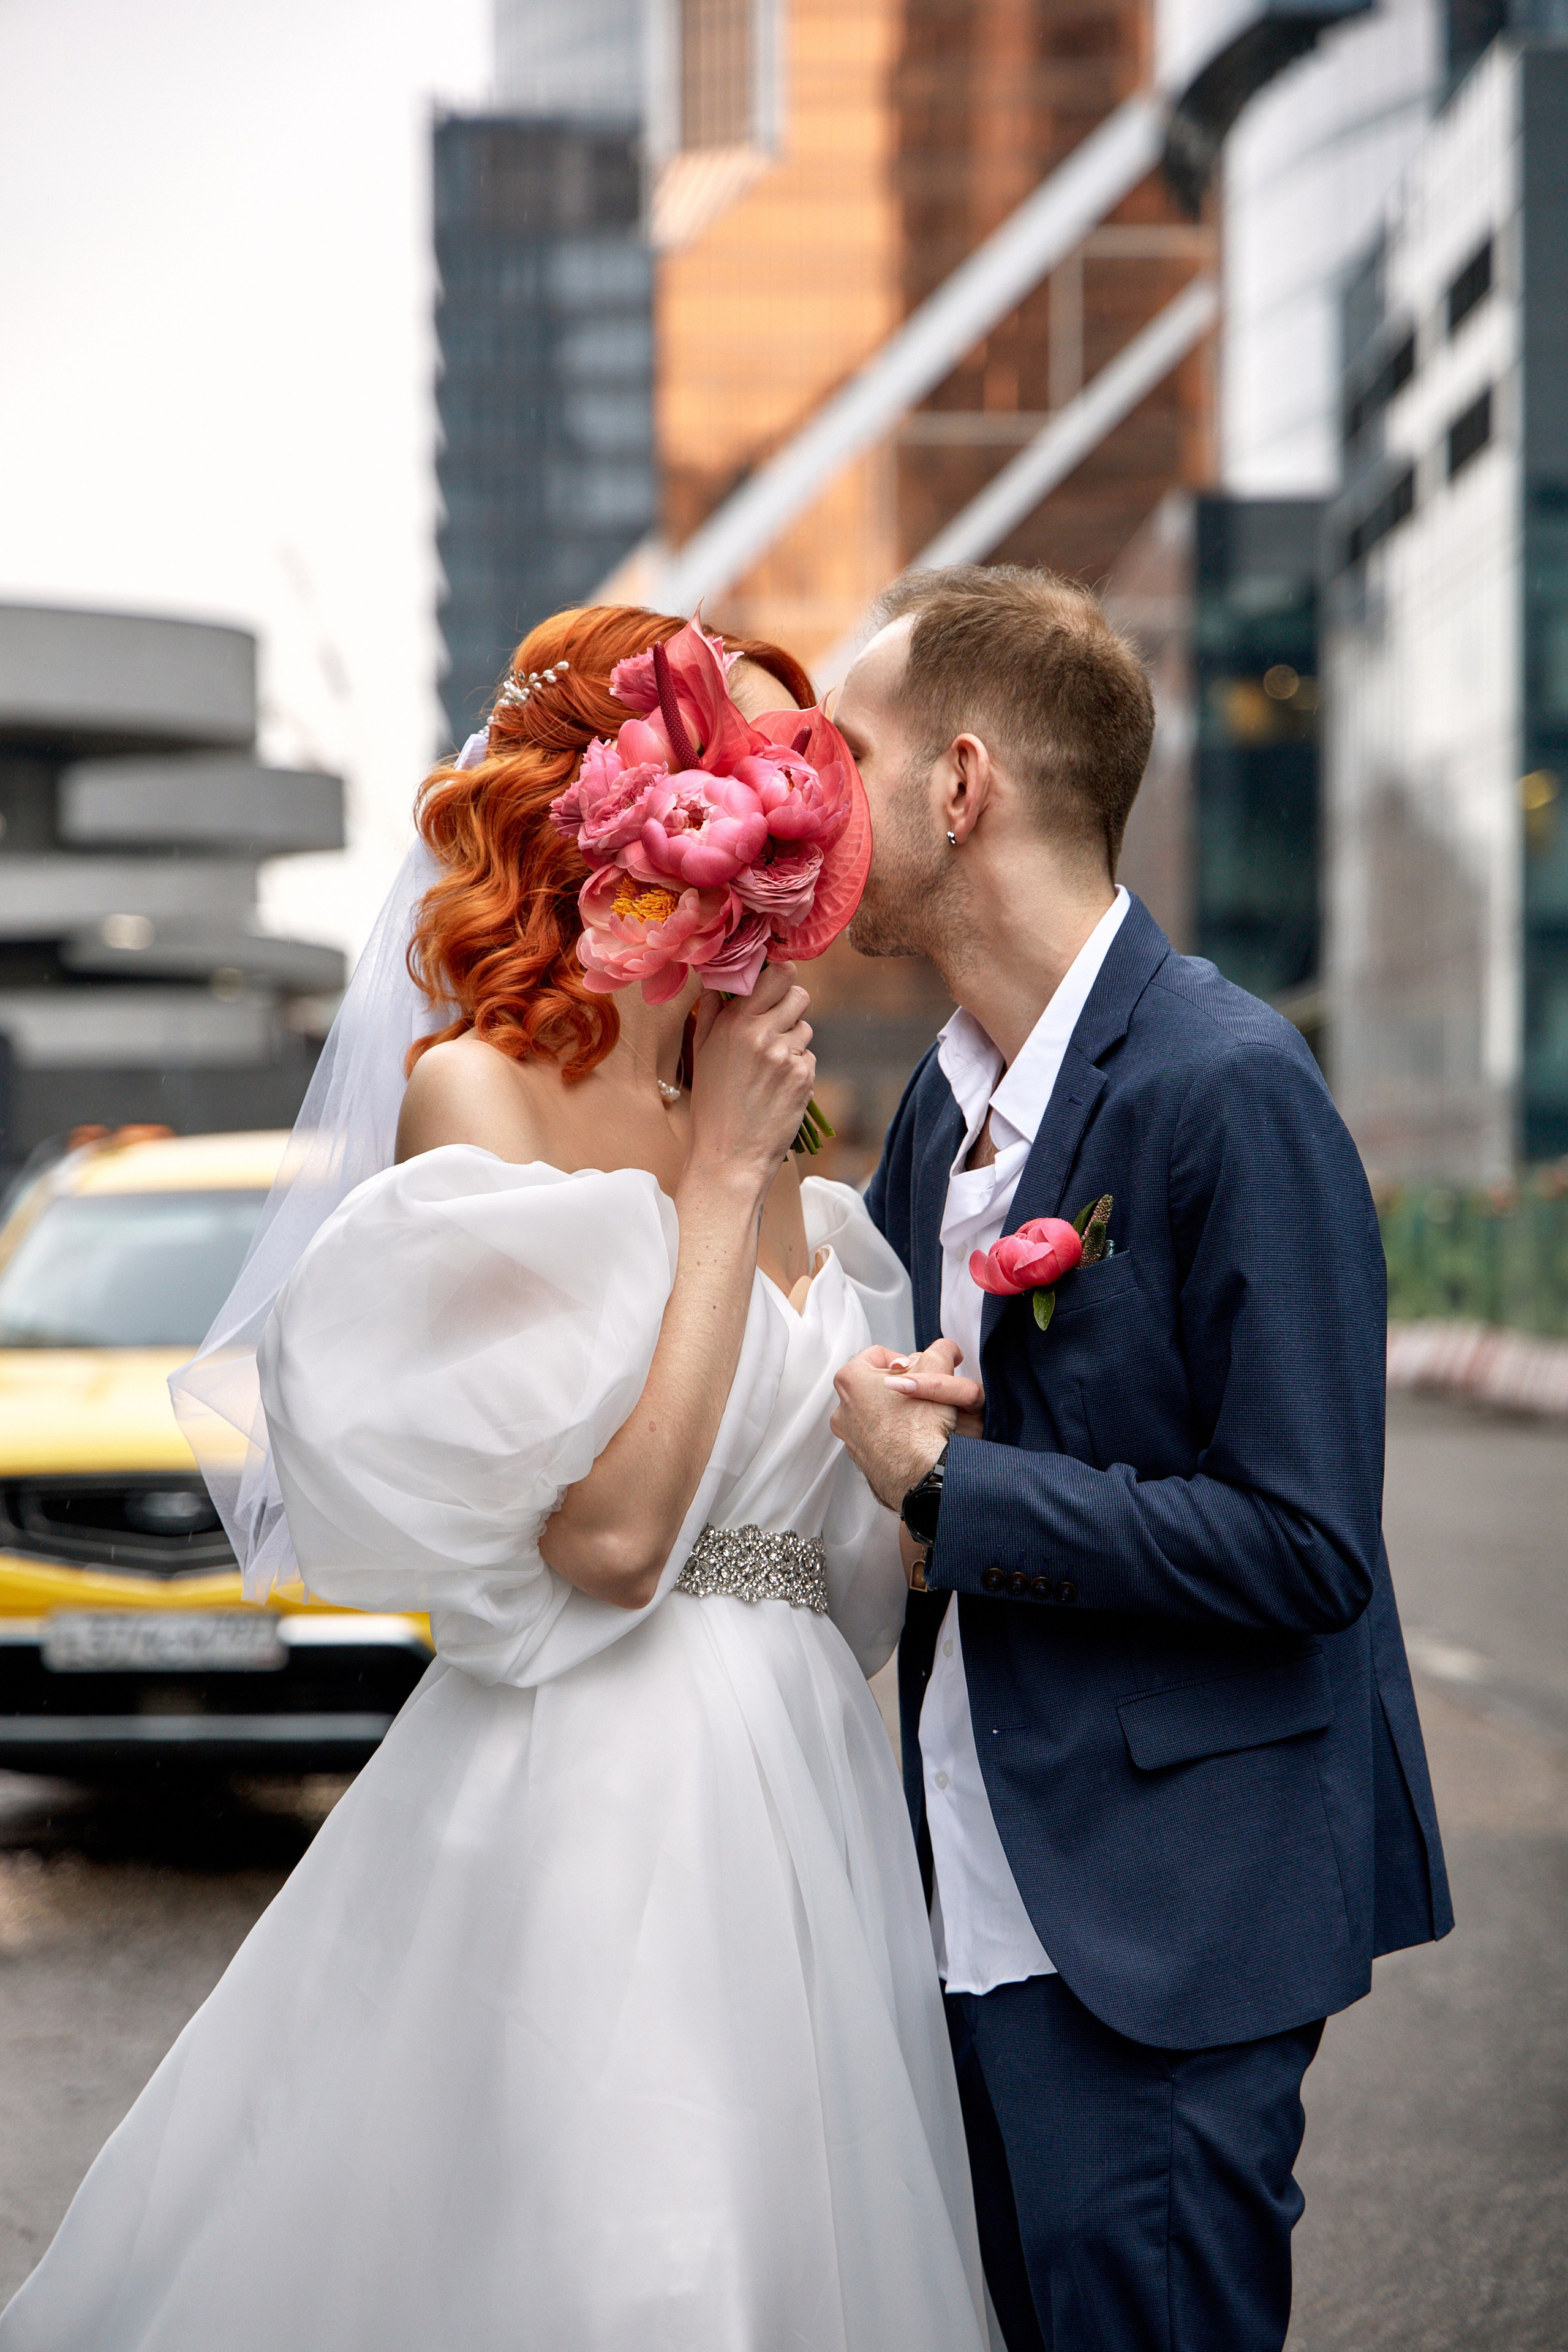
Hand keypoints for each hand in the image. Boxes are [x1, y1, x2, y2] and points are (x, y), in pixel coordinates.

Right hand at [685, 963, 814, 1203]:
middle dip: (790, 1005)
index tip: (775, 984)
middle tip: (776, 1025)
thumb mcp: (702, 1053)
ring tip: (769, 1066)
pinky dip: (797, 1068)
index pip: (777, 974)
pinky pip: (809, 1057)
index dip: (781, 976)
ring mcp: (788, 1056)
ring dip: (793, 1040)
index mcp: (736, 1023)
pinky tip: (777, 1087)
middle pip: (799, 994)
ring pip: (805, 1028)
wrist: (730, 1156)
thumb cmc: (712, 1105)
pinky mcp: (805, 1078)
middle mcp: (764, 1034)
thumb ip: (713, 1012)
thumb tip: (720, 979)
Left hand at [831, 1339, 979, 1512]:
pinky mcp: (859, 1456)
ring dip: (893, 1409)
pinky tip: (910, 1437)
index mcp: (851, 1379)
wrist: (919, 1474)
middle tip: (921, 1392)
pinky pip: (875, 1436)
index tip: (920, 1372)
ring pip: (874, 1410)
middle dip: (898, 1384)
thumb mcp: (937, 1370)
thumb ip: (940, 1351)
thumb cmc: (921, 1426)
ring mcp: (848, 1435)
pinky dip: (890, 1433)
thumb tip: (945, 1348)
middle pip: (874, 1383)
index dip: (905, 1361)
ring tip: (917, 1416)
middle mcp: (842, 1407)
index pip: (878, 1355)